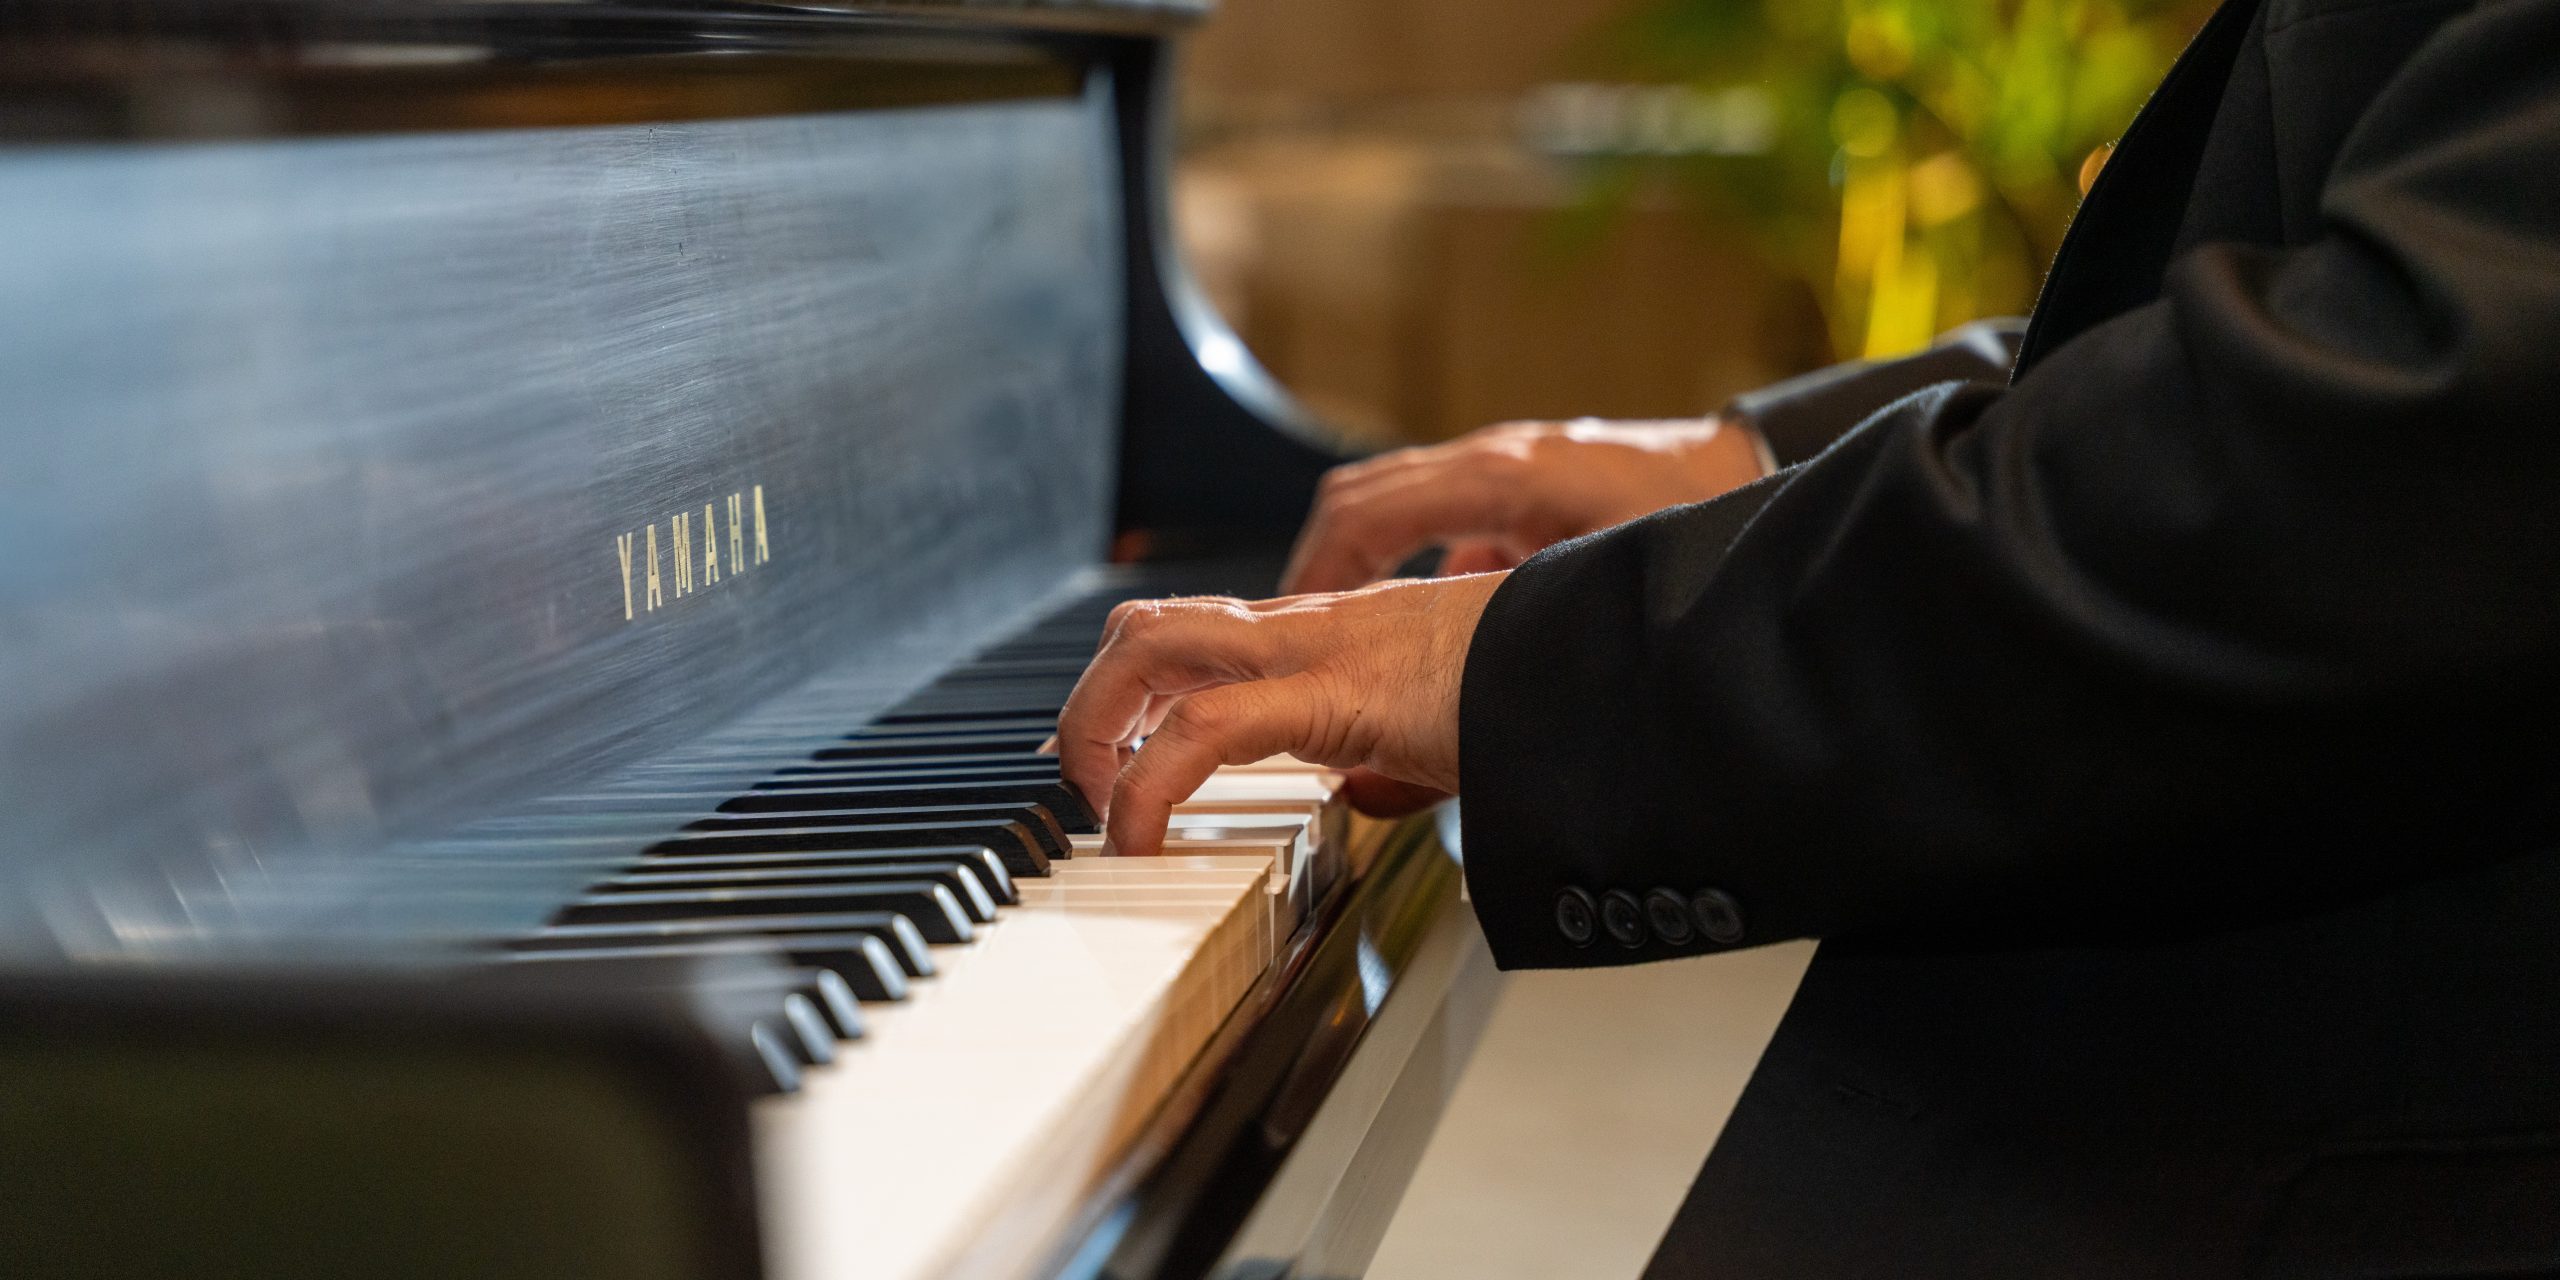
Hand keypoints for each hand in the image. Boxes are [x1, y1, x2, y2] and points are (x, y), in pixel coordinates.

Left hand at [1053, 573, 1503, 855]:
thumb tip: (1363, 795)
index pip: (1192, 634)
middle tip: (1084, 781)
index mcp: (1325, 635)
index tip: (1105, 759)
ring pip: (1149, 647)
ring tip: (1100, 808)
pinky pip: (1205, 727)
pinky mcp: (1333, 694)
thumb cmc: (1541, 685)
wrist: (1605, 661)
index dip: (1127, 690)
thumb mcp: (1442, 724)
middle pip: (1143, 626)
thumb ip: (1390, 755)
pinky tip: (1143, 838)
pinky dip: (1148, 784)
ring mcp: (1314, 651)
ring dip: (1094, 728)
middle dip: (1086, 704)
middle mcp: (1305, 630)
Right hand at [1280, 416, 1769, 593]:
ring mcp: (1507, 470)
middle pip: (1359, 500)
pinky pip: (1444, 519)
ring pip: (1395, 505)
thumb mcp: (1606, 582)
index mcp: (1504, 477)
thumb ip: (1525, 632)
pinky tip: (1435, 625)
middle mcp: (1494, 460)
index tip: (1290, 623)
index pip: (1366, 514)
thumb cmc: (1699, 514)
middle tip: (1291, 633)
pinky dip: (1419, 565)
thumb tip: (1458, 680)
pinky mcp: (1526, 490)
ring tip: (1347, 637)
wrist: (1755, 467)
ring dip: (1361, 567)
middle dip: (1316, 569)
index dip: (1316, 571)